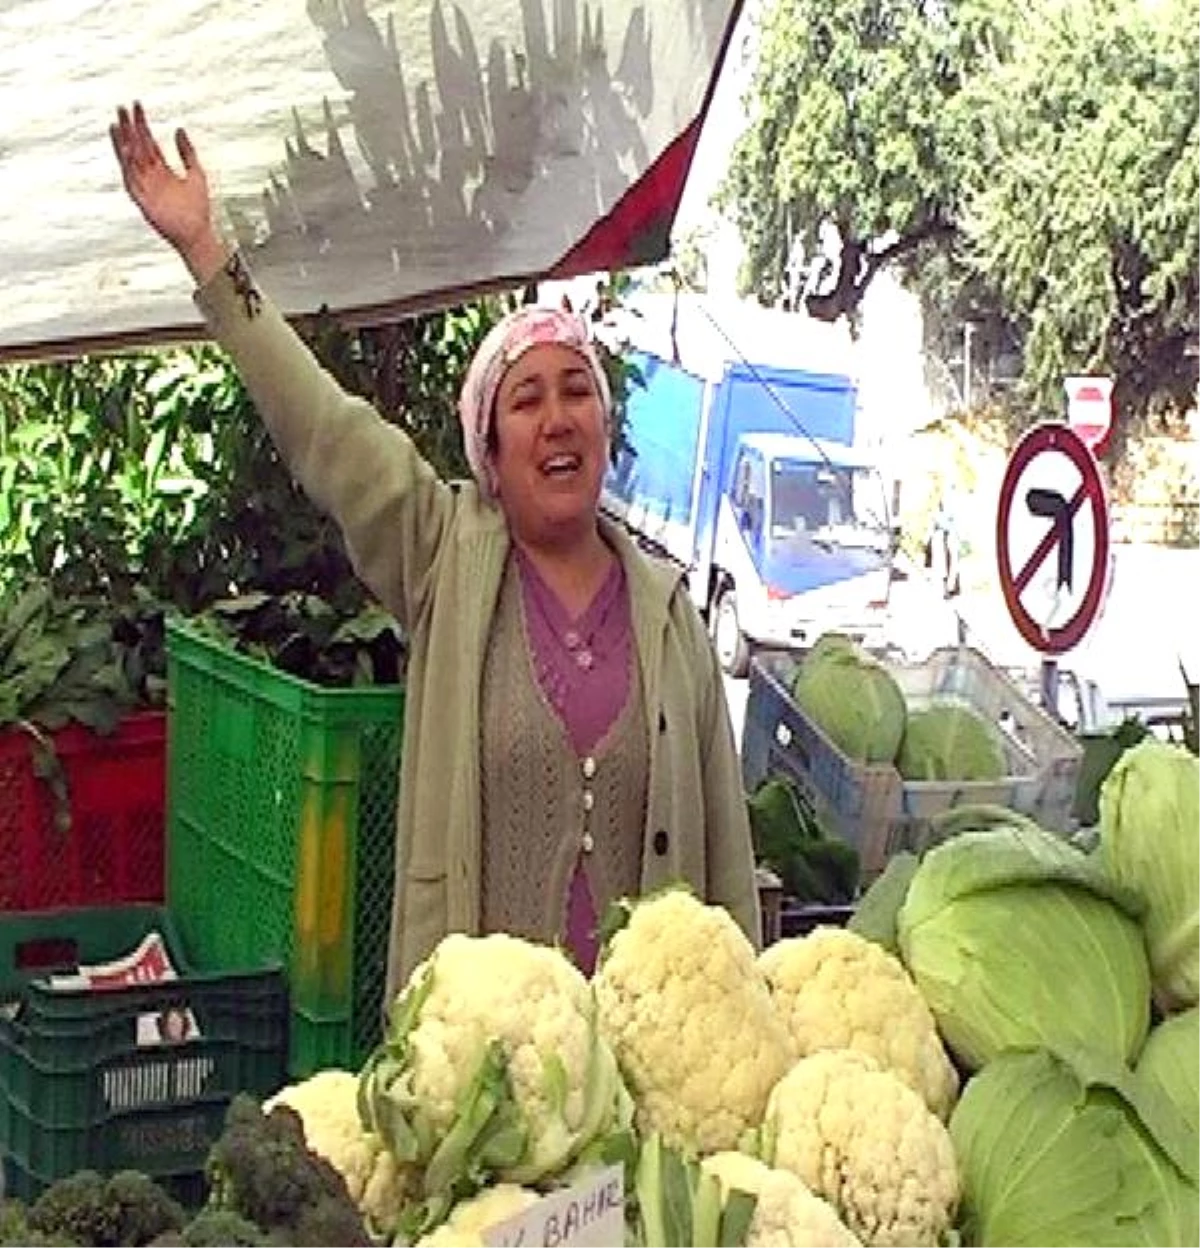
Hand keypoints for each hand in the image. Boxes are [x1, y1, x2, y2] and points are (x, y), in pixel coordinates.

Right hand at [110, 101, 228, 283]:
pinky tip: (124, 149)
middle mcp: (151, 176)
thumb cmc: (198, 209)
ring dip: (123, 142)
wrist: (196, 233)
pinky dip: (127, 165)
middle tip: (122, 108)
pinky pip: (131, 179)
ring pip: (130, 160)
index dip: (142, 124)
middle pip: (136, 147)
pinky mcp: (143, 200)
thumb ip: (187, 152)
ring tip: (117, 124)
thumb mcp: (196, 173)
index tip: (137, 106)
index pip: (148, 142)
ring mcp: (146, 187)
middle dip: (130, 128)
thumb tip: (179, 129)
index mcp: (162, 170)